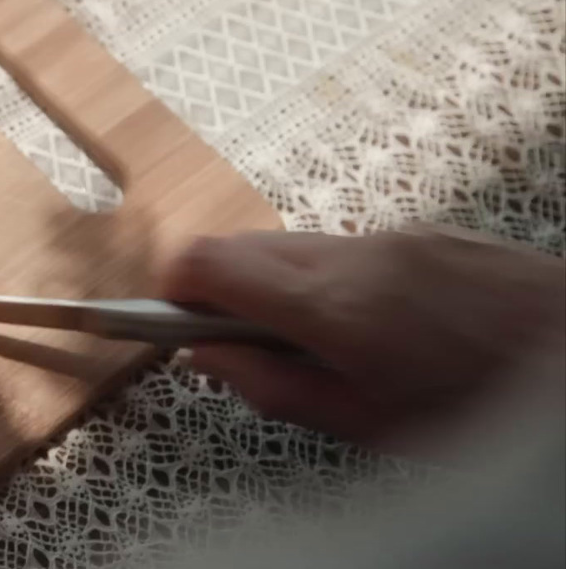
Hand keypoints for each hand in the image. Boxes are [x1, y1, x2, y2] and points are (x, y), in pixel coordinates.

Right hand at [159, 229, 565, 444]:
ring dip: (274, 285)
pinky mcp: (426, 232)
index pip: (205, 264)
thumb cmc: (491, 408)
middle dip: (218, 290)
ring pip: (291, 245)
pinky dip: (329, 279)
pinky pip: (345, 246)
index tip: (165, 321)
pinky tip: (370, 329)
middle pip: (239, 245)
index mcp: (333, 309)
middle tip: (235, 346)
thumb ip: (277, 389)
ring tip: (314, 346)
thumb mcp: (370, 426)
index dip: (169, 290)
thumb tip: (209, 359)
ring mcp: (394, 235)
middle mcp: (356, 255)